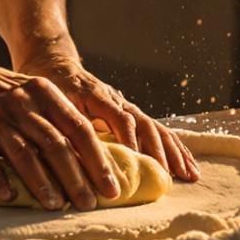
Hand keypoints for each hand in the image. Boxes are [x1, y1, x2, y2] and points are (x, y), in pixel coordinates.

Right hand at [0, 45, 124, 209]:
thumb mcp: (32, 93)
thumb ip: (58, 118)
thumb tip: (94, 158)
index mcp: (44, 94)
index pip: (79, 129)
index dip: (99, 160)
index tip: (112, 188)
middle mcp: (21, 104)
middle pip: (56, 144)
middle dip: (77, 178)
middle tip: (90, 204)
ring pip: (23, 153)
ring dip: (42, 182)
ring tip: (57, 206)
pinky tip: (8, 197)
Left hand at [14, 50, 200, 184]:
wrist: (54, 64)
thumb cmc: (49, 85)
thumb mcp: (51, 99)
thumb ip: (63, 119)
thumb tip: (69, 151)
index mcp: (98, 96)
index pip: (119, 117)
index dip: (128, 138)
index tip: (136, 159)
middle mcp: (118, 101)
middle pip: (146, 124)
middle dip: (161, 151)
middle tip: (169, 176)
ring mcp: (127, 107)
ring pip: (157, 128)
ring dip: (174, 152)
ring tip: (190, 174)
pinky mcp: (130, 114)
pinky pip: (157, 131)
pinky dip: (174, 147)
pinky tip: (187, 164)